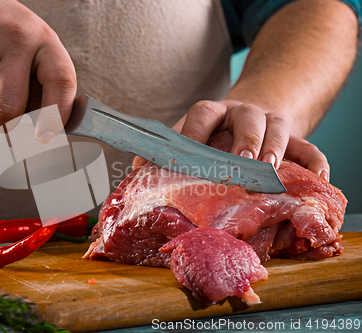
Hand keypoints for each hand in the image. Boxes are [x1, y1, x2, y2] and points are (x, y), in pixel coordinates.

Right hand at [0, 0, 76, 131]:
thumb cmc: (6, 34)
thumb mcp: (33, 46)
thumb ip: (41, 83)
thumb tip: (44, 131)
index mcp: (45, 41)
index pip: (61, 81)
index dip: (55, 114)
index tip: (45, 137)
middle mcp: (17, 38)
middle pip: (10, 105)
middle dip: (3, 123)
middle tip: (0, 121)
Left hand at [132, 100, 329, 180]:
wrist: (248, 121)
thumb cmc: (212, 138)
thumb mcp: (188, 139)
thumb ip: (165, 155)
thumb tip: (136, 174)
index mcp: (211, 112)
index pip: (202, 113)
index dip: (194, 133)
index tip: (185, 157)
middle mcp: (241, 112)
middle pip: (247, 116)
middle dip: (245, 138)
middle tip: (242, 162)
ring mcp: (270, 122)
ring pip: (278, 126)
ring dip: (276, 147)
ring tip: (270, 169)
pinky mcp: (294, 137)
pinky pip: (309, 146)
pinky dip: (314, 161)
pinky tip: (317, 177)